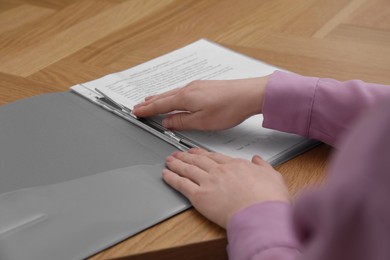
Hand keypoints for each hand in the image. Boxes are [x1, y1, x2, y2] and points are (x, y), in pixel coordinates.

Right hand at [132, 76, 269, 130]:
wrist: (249, 94)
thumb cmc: (229, 108)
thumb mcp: (202, 122)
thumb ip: (182, 122)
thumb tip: (167, 122)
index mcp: (185, 98)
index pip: (160, 105)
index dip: (147, 110)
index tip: (136, 112)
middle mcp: (188, 89)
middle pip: (163, 97)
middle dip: (149, 103)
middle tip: (138, 106)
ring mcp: (197, 86)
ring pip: (172, 93)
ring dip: (160, 98)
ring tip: (150, 100)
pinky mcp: (205, 86)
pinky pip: (182, 91)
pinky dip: (172, 95)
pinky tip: (174, 97)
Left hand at [163, 148, 290, 227]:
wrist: (261, 215)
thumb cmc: (268, 200)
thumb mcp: (273, 176)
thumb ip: (263, 166)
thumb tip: (258, 159)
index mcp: (236, 165)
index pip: (215, 157)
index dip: (203, 153)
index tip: (197, 152)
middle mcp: (219, 171)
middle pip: (198, 160)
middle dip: (186, 155)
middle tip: (179, 153)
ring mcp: (208, 182)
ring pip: (188, 169)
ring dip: (176, 163)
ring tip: (169, 160)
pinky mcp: (199, 196)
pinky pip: (181, 184)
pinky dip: (172, 178)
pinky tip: (166, 174)